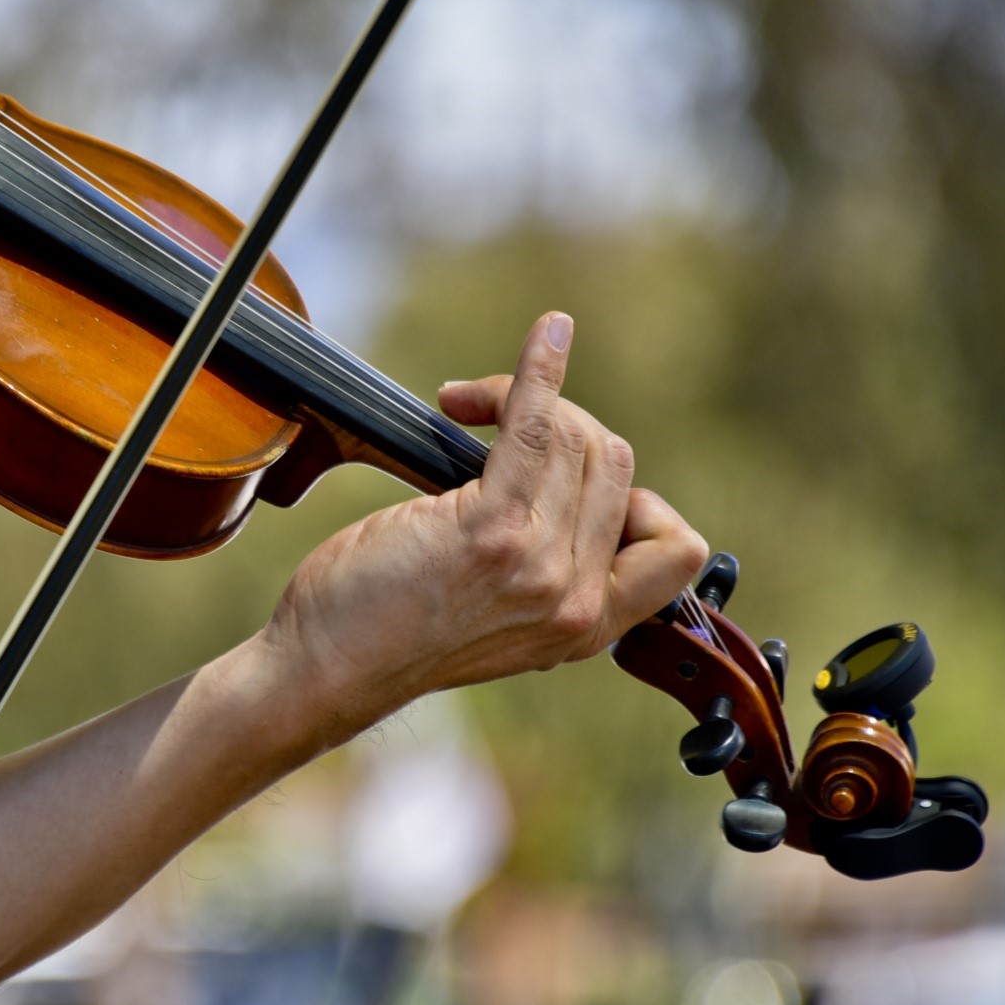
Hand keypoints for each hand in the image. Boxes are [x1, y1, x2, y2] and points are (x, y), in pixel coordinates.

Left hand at [259, 312, 707, 742]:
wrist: (327, 667)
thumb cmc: (392, 629)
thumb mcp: (499, 616)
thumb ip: (547, 569)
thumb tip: (568, 475)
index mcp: (590, 629)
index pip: (677, 548)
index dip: (637, 499)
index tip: (570, 484)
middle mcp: (577, 603)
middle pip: (615, 467)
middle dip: (562, 423)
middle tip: (486, 423)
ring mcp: (539, 568)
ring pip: (578, 440)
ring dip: (523, 398)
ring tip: (467, 404)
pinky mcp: (491, 532)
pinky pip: (536, 427)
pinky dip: (540, 373)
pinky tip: (547, 338)